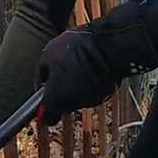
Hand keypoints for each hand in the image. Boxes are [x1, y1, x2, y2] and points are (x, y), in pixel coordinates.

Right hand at [37, 2, 157, 125]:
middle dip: (69, 90)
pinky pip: (98, 60)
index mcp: (47, 54)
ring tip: (96, 90)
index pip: (42, 81)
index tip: (56, 108)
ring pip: (80, 68)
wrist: (115, 46)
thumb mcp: (59, 96)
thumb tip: (45, 119)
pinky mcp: (104, 39)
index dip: (48, 97)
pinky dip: (100, 71)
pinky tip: (107, 79)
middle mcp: (63, 43)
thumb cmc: (82, 71)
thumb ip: (49, 109)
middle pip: (61, 74)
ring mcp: (84, 39)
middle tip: (77, 101)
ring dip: (86, 81)